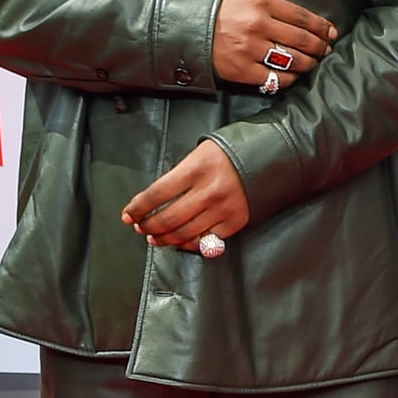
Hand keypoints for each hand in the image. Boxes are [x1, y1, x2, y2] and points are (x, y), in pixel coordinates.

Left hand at [122, 141, 251, 252]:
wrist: (270, 157)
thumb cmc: (229, 153)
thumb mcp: (200, 153)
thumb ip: (178, 175)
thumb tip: (153, 201)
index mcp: (197, 168)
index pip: (156, 194)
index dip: (137, 208)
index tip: (128, 215)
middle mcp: (209, 190)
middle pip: (166, 219)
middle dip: (146, 226)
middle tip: (139, 226)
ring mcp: (223, 208)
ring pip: (182, 234)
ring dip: (163, 239)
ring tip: (154, 236)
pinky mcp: (235, 221)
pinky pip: (204, 240)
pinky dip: (187, 244)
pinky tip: (179, 241)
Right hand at [213, 0, 336, 89]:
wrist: (187, 28)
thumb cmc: (222, 12)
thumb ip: (275, 9)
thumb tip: (309, 24)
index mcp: (261, 3)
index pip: (302, 17)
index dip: (321, 27)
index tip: (331, 32)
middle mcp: (257, 25)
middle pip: (302, 40)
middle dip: (319, 47)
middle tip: (325, 50)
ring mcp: (249, 49)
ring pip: (293, 60)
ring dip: (309, 64)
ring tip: (312, 63)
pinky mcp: (241, 70)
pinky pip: (276, 78)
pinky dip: (289, 79)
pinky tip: (293, 75)